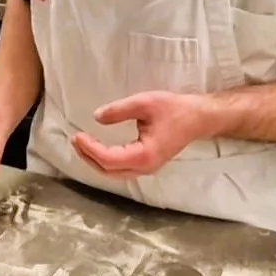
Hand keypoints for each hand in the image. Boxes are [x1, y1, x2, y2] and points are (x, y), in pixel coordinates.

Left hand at [71, 91, 216, 177]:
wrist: (198, 118)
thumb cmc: (175, 109)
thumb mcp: (145, 103)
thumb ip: (119, 110)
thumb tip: (96, 117)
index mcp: (144, 155)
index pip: (108, 159)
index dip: (90, 149)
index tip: (78, 135)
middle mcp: (145, 167)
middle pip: (108, 170)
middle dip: (88, 157)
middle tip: (76, 140)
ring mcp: (147, 168)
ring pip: (114, 173)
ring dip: (95, 160)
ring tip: (82, 144)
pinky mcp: (147, 164)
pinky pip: (121, 169)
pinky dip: (106, 161)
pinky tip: (98, 149)